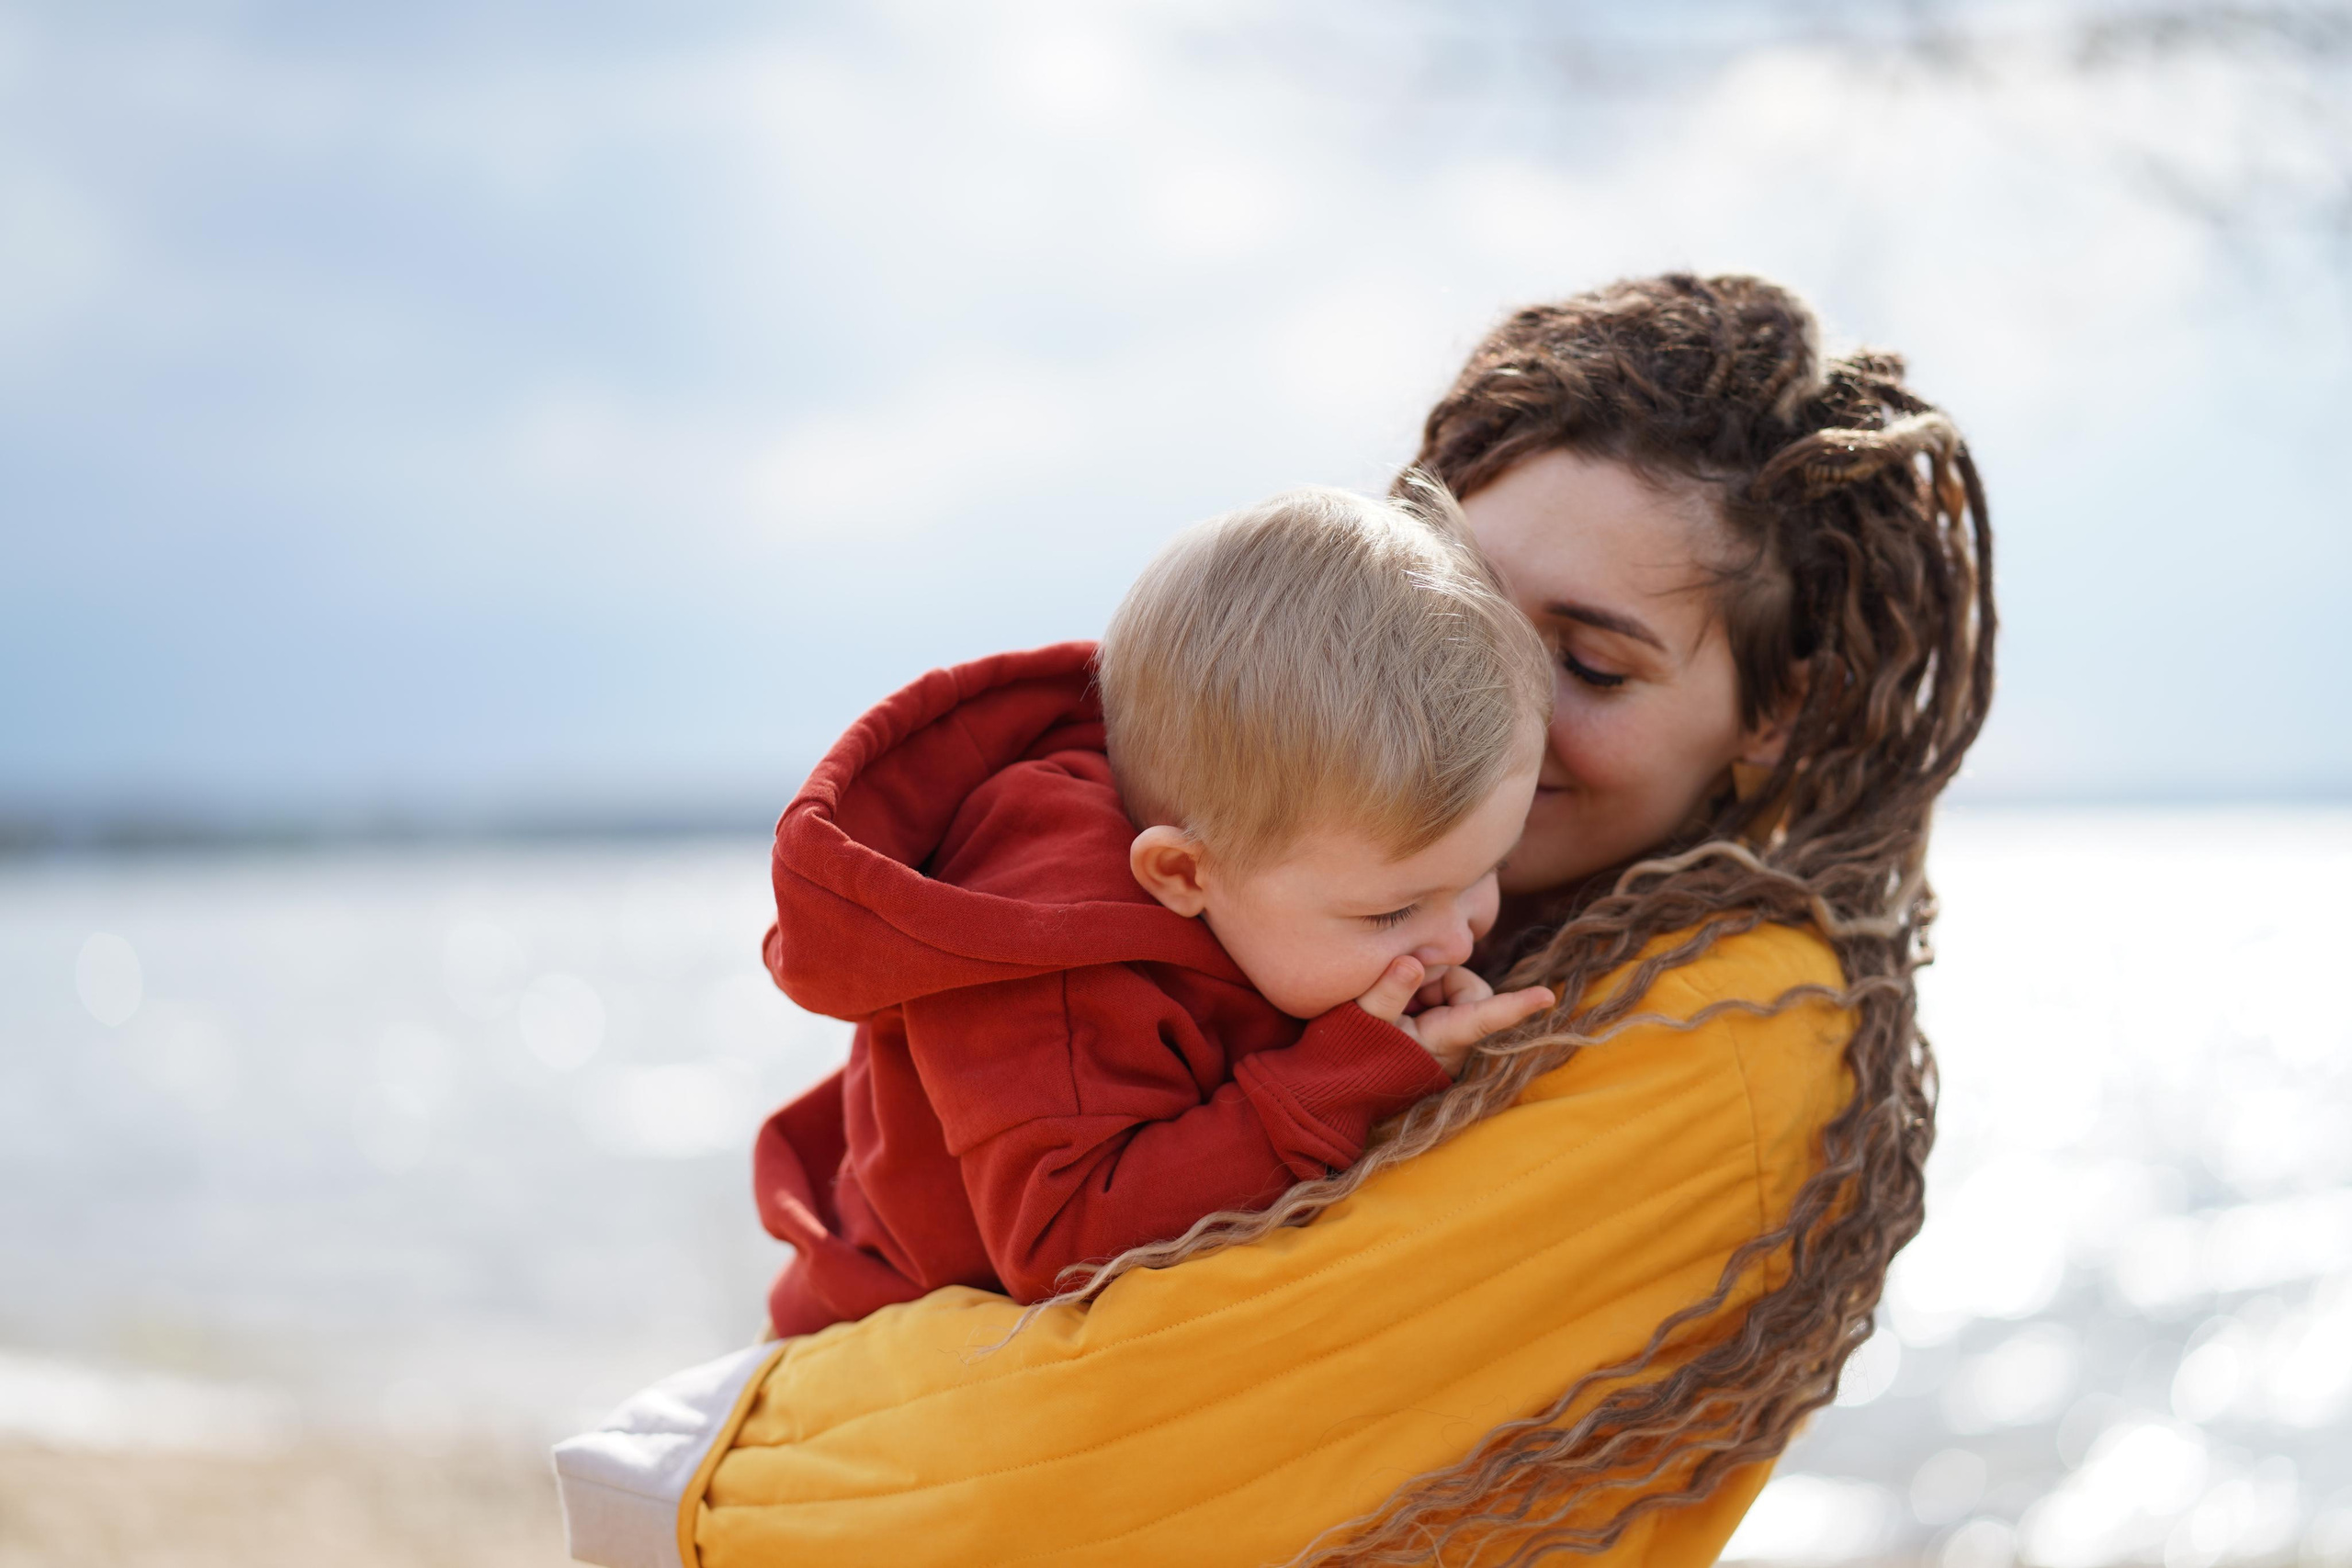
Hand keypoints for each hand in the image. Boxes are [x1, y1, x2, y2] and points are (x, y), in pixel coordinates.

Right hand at [1353, 957, 1554, 1077]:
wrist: (1348, 1082)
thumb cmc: (1356, 1053)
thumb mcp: (1364, 1021)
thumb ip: (1387, 992)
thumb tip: (1412, 963)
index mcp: (1442, 1039)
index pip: (1485, 1018)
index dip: (1515, 1006)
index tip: (1547, 997)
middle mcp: (1455, 1039)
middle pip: (1469, 988)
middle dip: (1438, 976)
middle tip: (1399, 984)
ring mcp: (1451, 1035)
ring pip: (1455, 987)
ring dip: (1425, 983)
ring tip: (1394, 1002)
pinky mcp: (1443, 1029)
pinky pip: (1442, 994)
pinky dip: (1421, 991)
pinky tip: (1398, 1003)